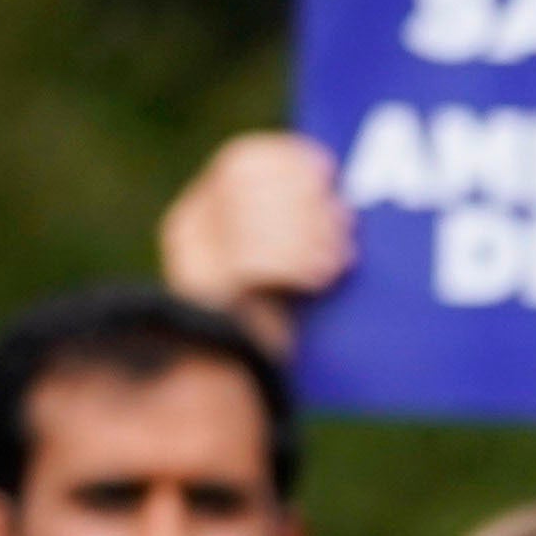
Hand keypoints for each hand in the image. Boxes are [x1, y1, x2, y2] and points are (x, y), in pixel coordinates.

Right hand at [159, 132, 352, 353]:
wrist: (242, 376)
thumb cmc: (281, 316)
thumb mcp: (288, 261)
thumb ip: (296, 225)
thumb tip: (342, 200)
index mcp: (207, 207)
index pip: (243, 161)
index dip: (290, 160)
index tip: (328, 171)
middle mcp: (190, 227)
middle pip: (246, 186)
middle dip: (304, 200)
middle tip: (344, 222)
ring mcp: (191, 260)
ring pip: (246, 220)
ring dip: (304, 234)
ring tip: (338, 256)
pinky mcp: (201, 293)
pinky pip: (246, 262)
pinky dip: (292, 263)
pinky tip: (321, 277)